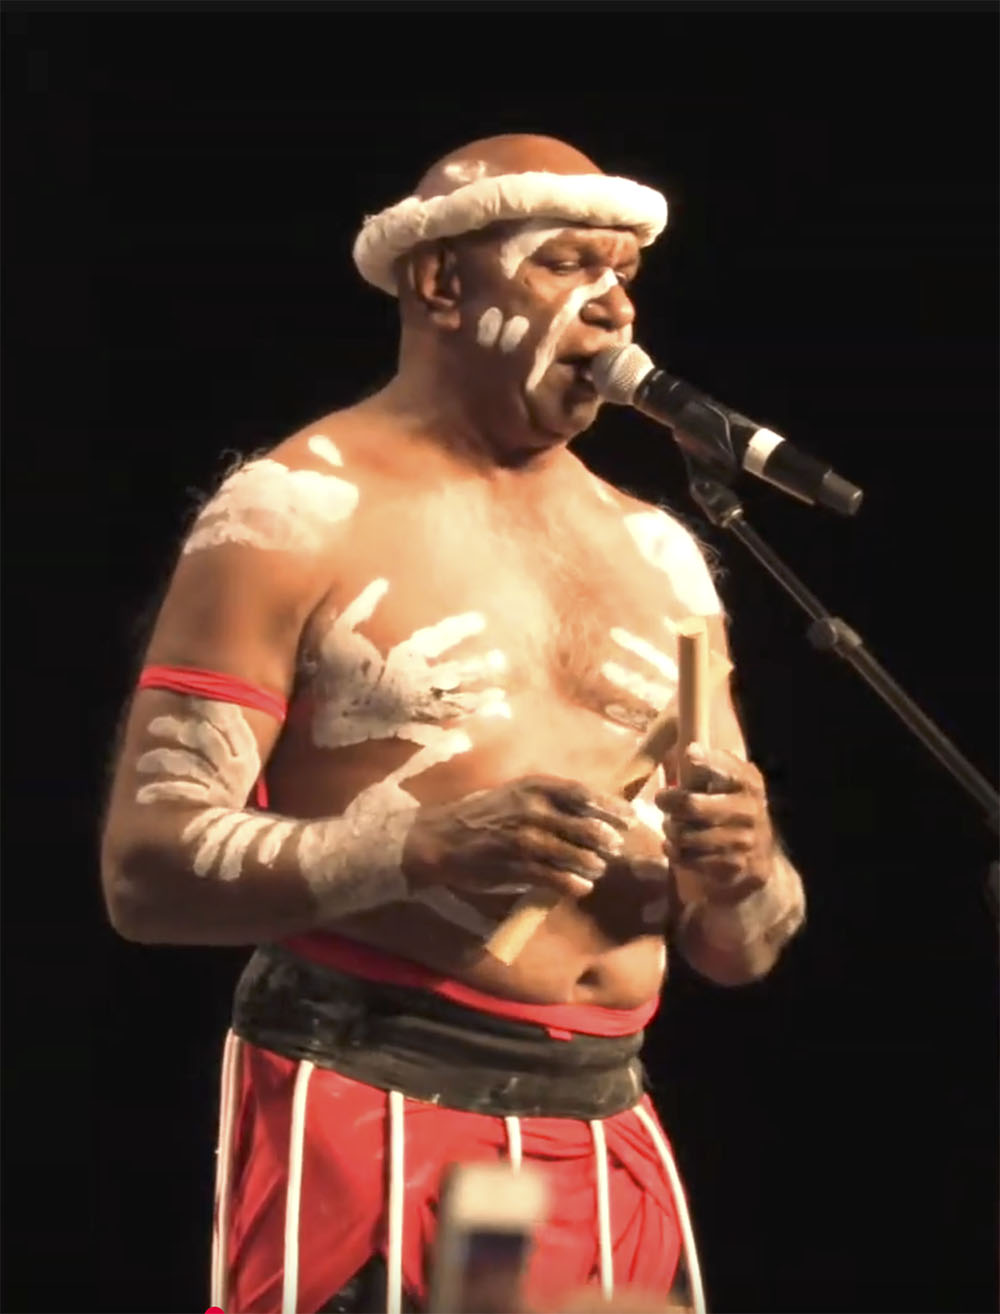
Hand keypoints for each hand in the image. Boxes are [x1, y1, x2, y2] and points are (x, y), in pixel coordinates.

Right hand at [403, 776, 634, 898]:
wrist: (441, 837)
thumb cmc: (483, 814)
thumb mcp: (516, 794)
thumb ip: (550, 800)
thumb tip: (591, 810)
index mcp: (534, 787)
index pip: (583, 794)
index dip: (610, 807)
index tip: (630, 818)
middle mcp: (532, 809)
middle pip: (584, 825)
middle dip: (606, 839)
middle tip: (617, 848)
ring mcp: (524, 839)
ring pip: (572, 853)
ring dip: (592, 864)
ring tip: (598, 869)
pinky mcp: (515, 866)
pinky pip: (553, 877)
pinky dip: (571, 884)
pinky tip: (581, 888)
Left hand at [656, 742, 774, 902]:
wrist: (758, 856)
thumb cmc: (731, 808)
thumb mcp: (728, 782)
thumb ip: (710, 765)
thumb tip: (691, 749)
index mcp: (749, 783)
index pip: (729, 769)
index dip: (708, 761)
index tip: (690, 755)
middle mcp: (749, 810)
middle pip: (693, 805)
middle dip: (669, 802)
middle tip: (662, 800)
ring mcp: (743, 841)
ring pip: (685, 835)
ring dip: (671, 830)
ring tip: (671, 826)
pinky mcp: (732, 866)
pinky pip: (689, 858)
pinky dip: (675, 852)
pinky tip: (676, 847)